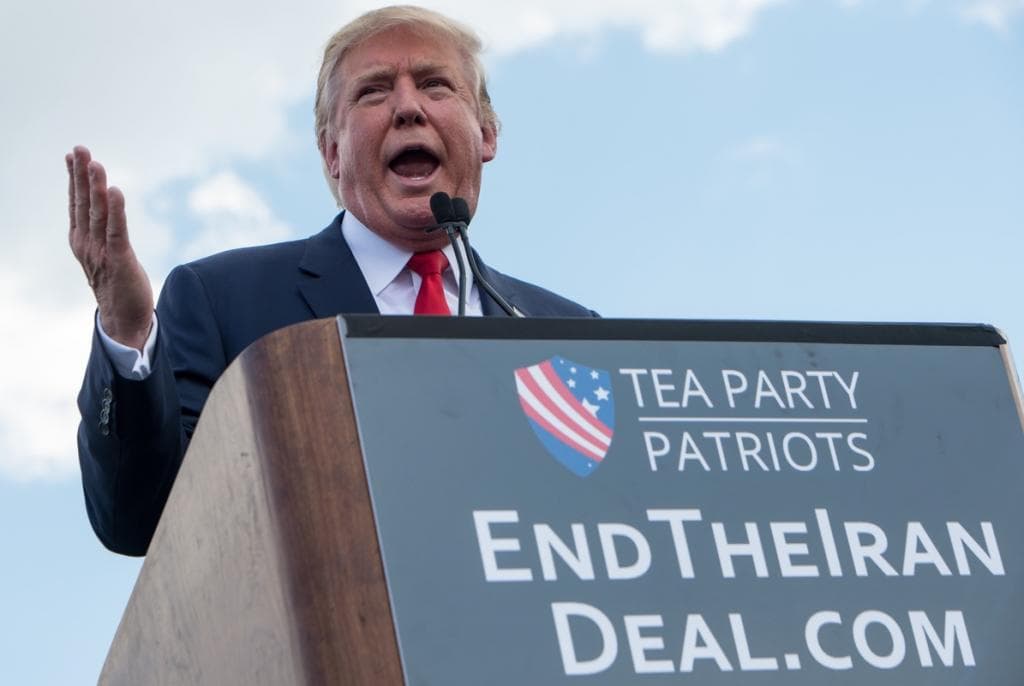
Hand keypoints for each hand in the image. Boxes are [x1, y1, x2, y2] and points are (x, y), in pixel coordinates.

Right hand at [67, 146, 153, 350]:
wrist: (123, 322)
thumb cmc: (117, 286)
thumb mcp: (104, 255)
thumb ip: (102, 233)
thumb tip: (105, 210)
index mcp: (82, 241)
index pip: (77, 204)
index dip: (75, 179)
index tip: (72, 155)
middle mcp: (87, 244)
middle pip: (83, 204)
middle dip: (81, 175)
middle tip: (80, 149)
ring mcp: (101, 252)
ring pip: (98, 214)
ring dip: (96, 187)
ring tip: (95, 164)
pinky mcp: (119, 260)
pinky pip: (117, 231)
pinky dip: (117, 210)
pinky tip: (115, 191)